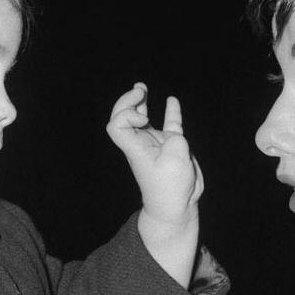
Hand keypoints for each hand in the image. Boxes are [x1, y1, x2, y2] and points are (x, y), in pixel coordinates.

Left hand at [107, 83, 204, 224]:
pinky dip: (170, 112)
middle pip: (123, 117)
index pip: (117, 124)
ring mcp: (156, 145)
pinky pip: (169, 125)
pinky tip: (171, 100)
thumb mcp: (176, 160)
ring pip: (142, 119)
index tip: (145, 120)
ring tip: (141, 87)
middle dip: (128, 101)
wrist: (177, 207)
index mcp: (135, 148)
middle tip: (140, 89)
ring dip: (140, 103)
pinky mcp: (171, 148)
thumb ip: (175, 140)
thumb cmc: (171, 188)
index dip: (127, 114)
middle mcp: (142, 143)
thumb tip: (174, 135)